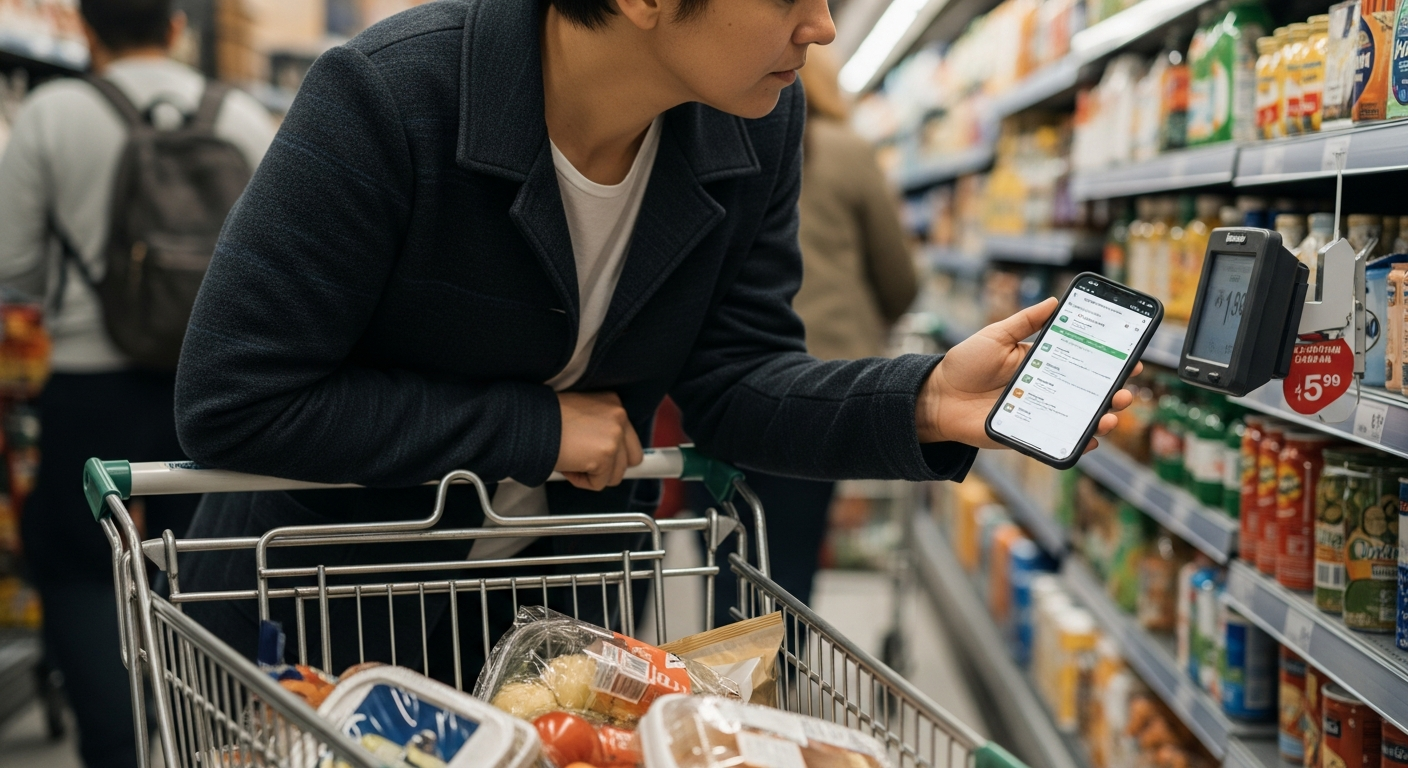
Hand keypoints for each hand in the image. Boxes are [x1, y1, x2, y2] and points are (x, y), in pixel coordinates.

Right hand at [555, 392, 643, 489]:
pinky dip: (581, 481)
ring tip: (571, 460)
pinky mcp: (604, 456)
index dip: (614, 453)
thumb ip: (600, 430)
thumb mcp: (580, 415)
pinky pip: (598, 484)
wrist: (529, 422)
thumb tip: (610, 456)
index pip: (629, 438)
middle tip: (589, 466)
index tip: (609, 459)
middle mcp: (618, 417)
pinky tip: (567, 465)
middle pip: (632, 458)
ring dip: (593, 474)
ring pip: (615, 474)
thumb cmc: (546, 419)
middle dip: (611, 467)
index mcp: (613, 404)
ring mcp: (614, 437)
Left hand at [915, 297, 1140, 451]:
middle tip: (1125, 391)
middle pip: (1089, 393)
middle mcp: (1046, 389)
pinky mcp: (1028, 434)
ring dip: (1102, 419)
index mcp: (1042, 363)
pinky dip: (1079, 443)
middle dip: (1114, 393)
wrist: (936, 397)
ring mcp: (1040, 413)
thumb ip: (1025, 322)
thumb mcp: (995, 336)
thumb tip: (1054, 301)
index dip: (1109, 362)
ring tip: (1111, 416)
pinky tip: (1091, 439)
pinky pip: (1059, 441)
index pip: (1084, 362)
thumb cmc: (963, 364)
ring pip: (1080, 419)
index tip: (1131, 359)